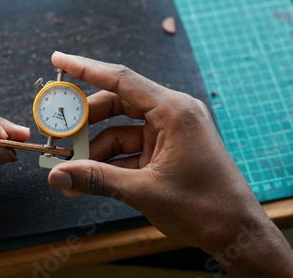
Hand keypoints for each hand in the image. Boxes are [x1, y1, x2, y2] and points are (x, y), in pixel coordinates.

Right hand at [47, 52, 292, 276]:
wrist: (235, 233)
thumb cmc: (204, 207)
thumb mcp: (143, 191)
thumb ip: (96, 179)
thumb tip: (57, 175)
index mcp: (173, 111)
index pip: (122, 79)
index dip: (86, 68)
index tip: (60, 59)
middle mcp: (172, 114)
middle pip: (117, 104)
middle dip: (86, 122)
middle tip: (59, 133)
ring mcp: (168, 133)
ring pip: (120, 131)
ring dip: (94, 151)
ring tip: (70, 170)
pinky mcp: (165, 150)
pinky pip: (129, 150)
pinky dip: (108, 164)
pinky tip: (87, 181)